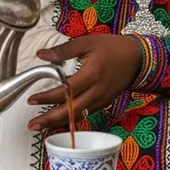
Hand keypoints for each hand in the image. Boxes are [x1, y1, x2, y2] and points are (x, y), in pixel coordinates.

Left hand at [26, 35, 143, 131]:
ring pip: (77, 116)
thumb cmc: (112, 47)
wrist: (137, 58)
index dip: (47, 97)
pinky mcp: (104, 103)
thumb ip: (64, 50)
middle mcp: (97, 91)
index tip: (31, 99)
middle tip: (32, 125)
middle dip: (50, 119)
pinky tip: (60, 119)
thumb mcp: (88, 42)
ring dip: (58, 123)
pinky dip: (71, 118)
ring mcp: (101, 99)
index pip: (66, 91)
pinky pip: (86, 113)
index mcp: (91, 74)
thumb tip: (41, 54)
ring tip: (41, 127)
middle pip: (70, 111)